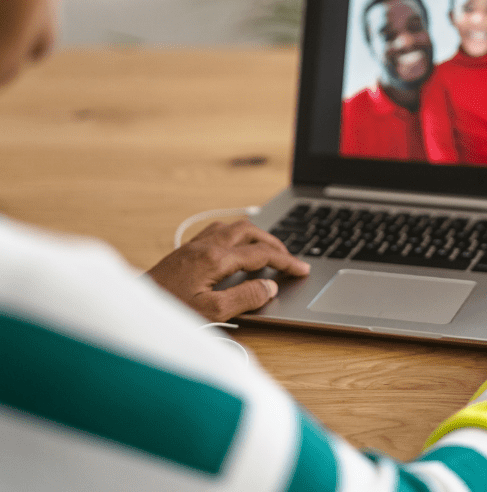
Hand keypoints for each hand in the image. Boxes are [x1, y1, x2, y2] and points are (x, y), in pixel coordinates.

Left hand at [146, 220, 309, 321]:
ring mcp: (194, 245)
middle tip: (289, 260)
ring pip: (234, 227)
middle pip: (250, 231)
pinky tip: (237, 250)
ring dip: (255, 236)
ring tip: (268, 252)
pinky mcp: (185, 250)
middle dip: (274, 243)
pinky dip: (237, 237)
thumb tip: (270, 287)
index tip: (302, 269)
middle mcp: (206, 245)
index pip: (262, 254)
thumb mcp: (212, 312)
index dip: (286, 261)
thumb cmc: (167, 312)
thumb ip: (245, 298)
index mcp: (216, 259)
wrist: (130, 307)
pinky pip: (218, 231)